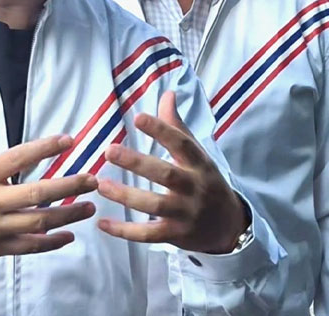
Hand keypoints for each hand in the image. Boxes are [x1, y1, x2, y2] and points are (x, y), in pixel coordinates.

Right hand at [0, 95, 98, 266]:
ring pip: (37, 221)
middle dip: (68, 186)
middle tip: (92, 179)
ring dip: (67, 215)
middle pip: (37, 193)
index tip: (68, 140)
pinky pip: (27, 246)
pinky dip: (50, 242)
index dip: (44, 148)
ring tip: (90, 207)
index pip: (18, 158)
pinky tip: (69, 236)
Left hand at [96, 91, 248, 253]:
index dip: (162, 130)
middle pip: (166, 175)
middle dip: (137, 163)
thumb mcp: (198, 155)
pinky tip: (102, 223)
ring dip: (126, 195)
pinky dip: (124, 231)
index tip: (138, 117)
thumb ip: (178, 127)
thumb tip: (167, 93)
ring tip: (100, 184)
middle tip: (109, 150)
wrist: (228, 227)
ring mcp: (185, 214)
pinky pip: (147, 235)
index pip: (182, 144)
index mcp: (199, 165)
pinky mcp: (175, 235)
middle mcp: (194, 188)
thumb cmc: (206, 182)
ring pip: (153, 206)